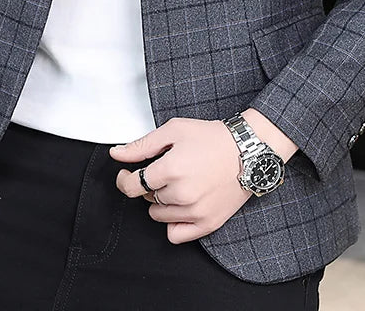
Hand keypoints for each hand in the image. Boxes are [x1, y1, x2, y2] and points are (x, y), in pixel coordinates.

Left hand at [109, 116, 254, 243]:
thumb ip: (142, 145)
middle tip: (167, 169)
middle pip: (146, 198)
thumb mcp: (174, 130)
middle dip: (150, 184)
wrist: (248, 151)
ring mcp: (194, 211)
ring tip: (178, 183)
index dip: (124, 179)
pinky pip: (175, 235)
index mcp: (170, 169)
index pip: (131, 186)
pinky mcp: (207, 224)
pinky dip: (173, 222)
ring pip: (158, 215)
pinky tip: (181, 205)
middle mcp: (181, 193)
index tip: (126, 174)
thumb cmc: (213, 138)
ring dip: (161, 201)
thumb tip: (117, 153)